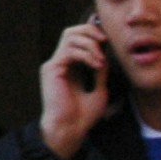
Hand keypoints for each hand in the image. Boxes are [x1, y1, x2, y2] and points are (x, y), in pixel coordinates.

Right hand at [38, 22, 110, 159]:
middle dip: (90, 31)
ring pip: (69, 37)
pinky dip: (86, 55)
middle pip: (70, 31)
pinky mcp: (51, 70)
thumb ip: (101, 71)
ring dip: (90, 45)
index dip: (91, 32)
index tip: (109, 39)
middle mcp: (60, 62)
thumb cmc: (83, 115)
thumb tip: (106, 56)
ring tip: (102, 60)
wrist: (71, 128)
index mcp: (70, 66)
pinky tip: (97, 65)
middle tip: (105, 41)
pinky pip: (69, 51)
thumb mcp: (100, 88)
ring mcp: (54, 65)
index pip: (76, 38)